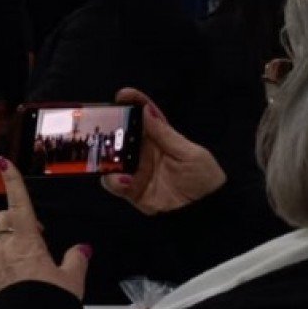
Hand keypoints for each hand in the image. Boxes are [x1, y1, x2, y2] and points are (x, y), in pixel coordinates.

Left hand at [0, 158, 90, 298]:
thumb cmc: (50, 300)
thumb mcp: (72, 278)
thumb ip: (76, 259)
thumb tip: (82, 249)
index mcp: (27, 239)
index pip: (18, 202)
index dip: (11, 180)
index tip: (3, 163)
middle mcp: (4, 246)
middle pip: (1, 218)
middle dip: (14, 221)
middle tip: (33, 237)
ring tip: (9, 246)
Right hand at [101, 88, 226, 214]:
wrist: (206, 213)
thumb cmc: (204, 179)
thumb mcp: (190, 154)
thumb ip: (165, 134)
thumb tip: (146, 110)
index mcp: (161, 138)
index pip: (145, 116)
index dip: (134, 103)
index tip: (122, 95)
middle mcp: (144, 151)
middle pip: (122, 133)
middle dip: (109, 126)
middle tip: (100, 123)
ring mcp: (135, 170)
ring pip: (112, 156)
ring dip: (106, 154)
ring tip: (109, 155)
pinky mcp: (130, 190)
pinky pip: (113, 182)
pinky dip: (113, 180)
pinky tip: (123, 180)